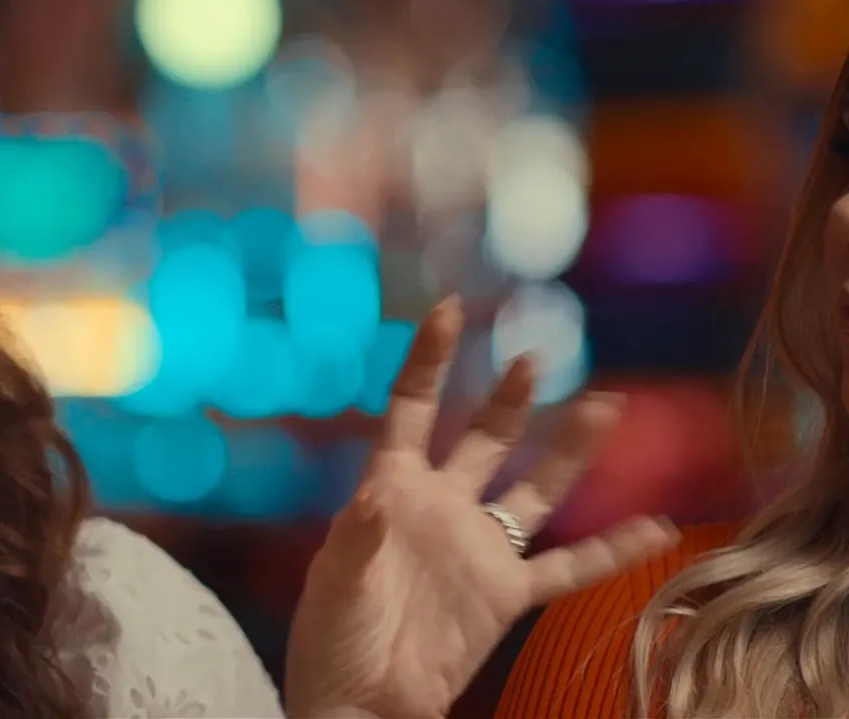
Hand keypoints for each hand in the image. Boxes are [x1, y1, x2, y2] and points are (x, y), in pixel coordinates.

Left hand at [282, 297, 678, 718]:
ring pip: (536, 488)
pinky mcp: (506, 594)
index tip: (450, 310)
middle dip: (511, 399)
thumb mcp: (335, 583)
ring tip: (607, 404)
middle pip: (484, 438)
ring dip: (569, 450)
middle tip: (535, 356)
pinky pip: (568, 567)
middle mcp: (442, 507)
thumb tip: (369, 502)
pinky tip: (657, 526)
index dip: (430, 362)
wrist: (360, 700)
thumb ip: (356, 541)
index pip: (412, 410)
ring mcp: (479, 547)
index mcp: (390, 490)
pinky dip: (613, 550)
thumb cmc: (332, 637)